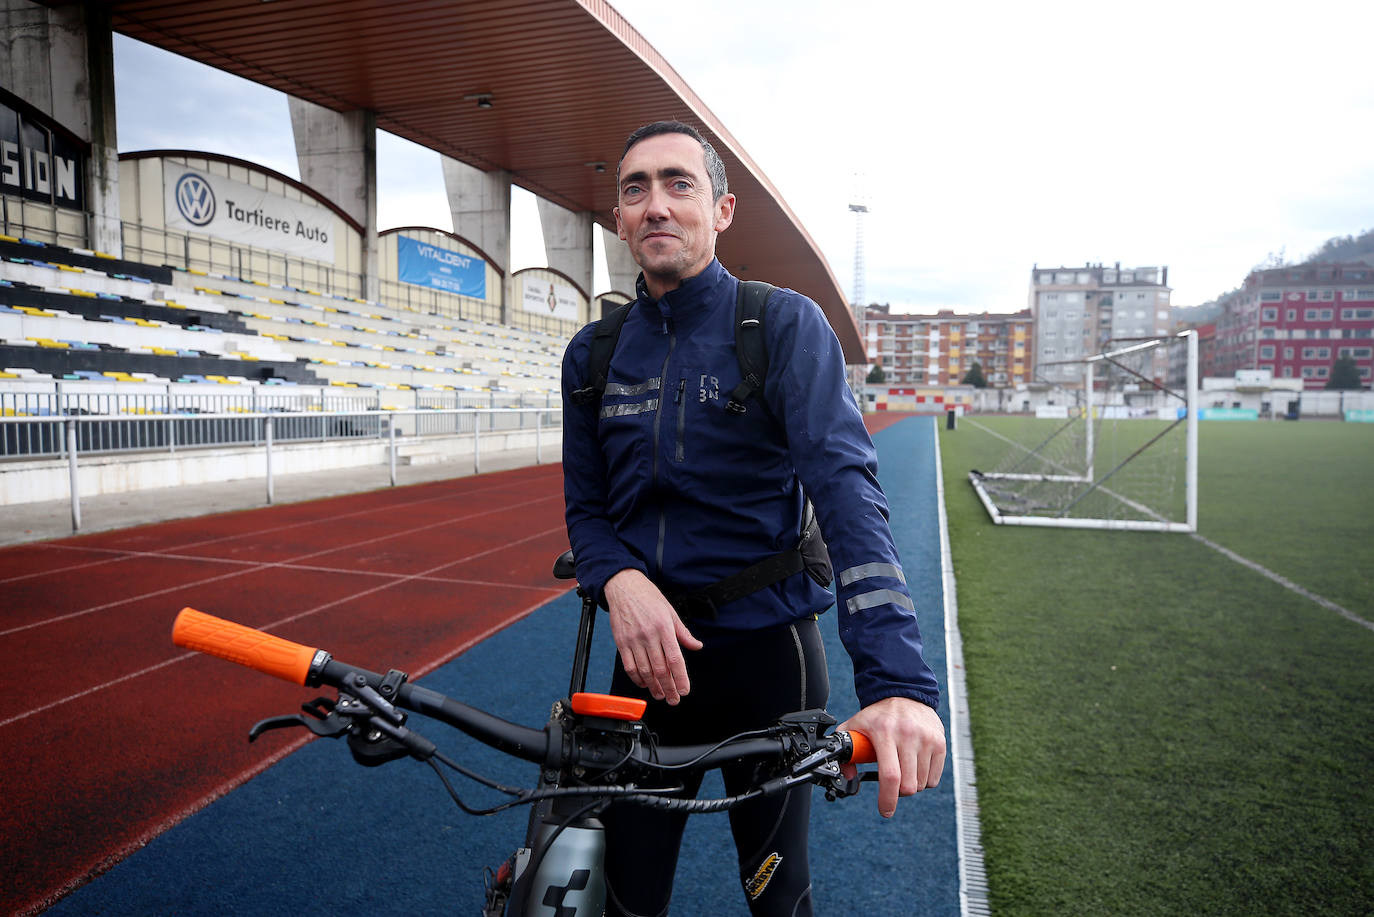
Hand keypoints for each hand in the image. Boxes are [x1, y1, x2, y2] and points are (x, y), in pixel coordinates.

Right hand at [604, 569, 702, 704]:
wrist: (623, 587)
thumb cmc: (648, 597)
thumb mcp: (670, 611)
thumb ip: (683, 632)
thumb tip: (697, 646)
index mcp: (664, 627)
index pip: (675, 659)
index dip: (680, 678)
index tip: (685, 690)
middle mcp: (649, 635)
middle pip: (660, 669)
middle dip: (669, 687)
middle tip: (674, 699)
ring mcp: (633, 640)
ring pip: (645, 671)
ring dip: (653, 686)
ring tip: (660, 695)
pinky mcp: (621, 642)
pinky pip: (629, 666)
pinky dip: (637, 678)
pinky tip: (644, 683)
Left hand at [838, 696, 945, 817]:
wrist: (904, 693)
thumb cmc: (877, 715)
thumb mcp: (855, 727)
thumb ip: (847, 752)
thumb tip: (848, 776)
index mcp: (885, 732)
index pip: (890, 775)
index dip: (888, 799)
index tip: (885, 811)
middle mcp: (908, 735)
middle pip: (908, 785)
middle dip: (898, 793)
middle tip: (891, 785)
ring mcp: (927, 739)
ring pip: (922, 784)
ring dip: (911, 785)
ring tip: (902, 769)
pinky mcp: (940, 743)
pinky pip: (934, 778)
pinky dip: (924, 780)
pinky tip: (915, 766)